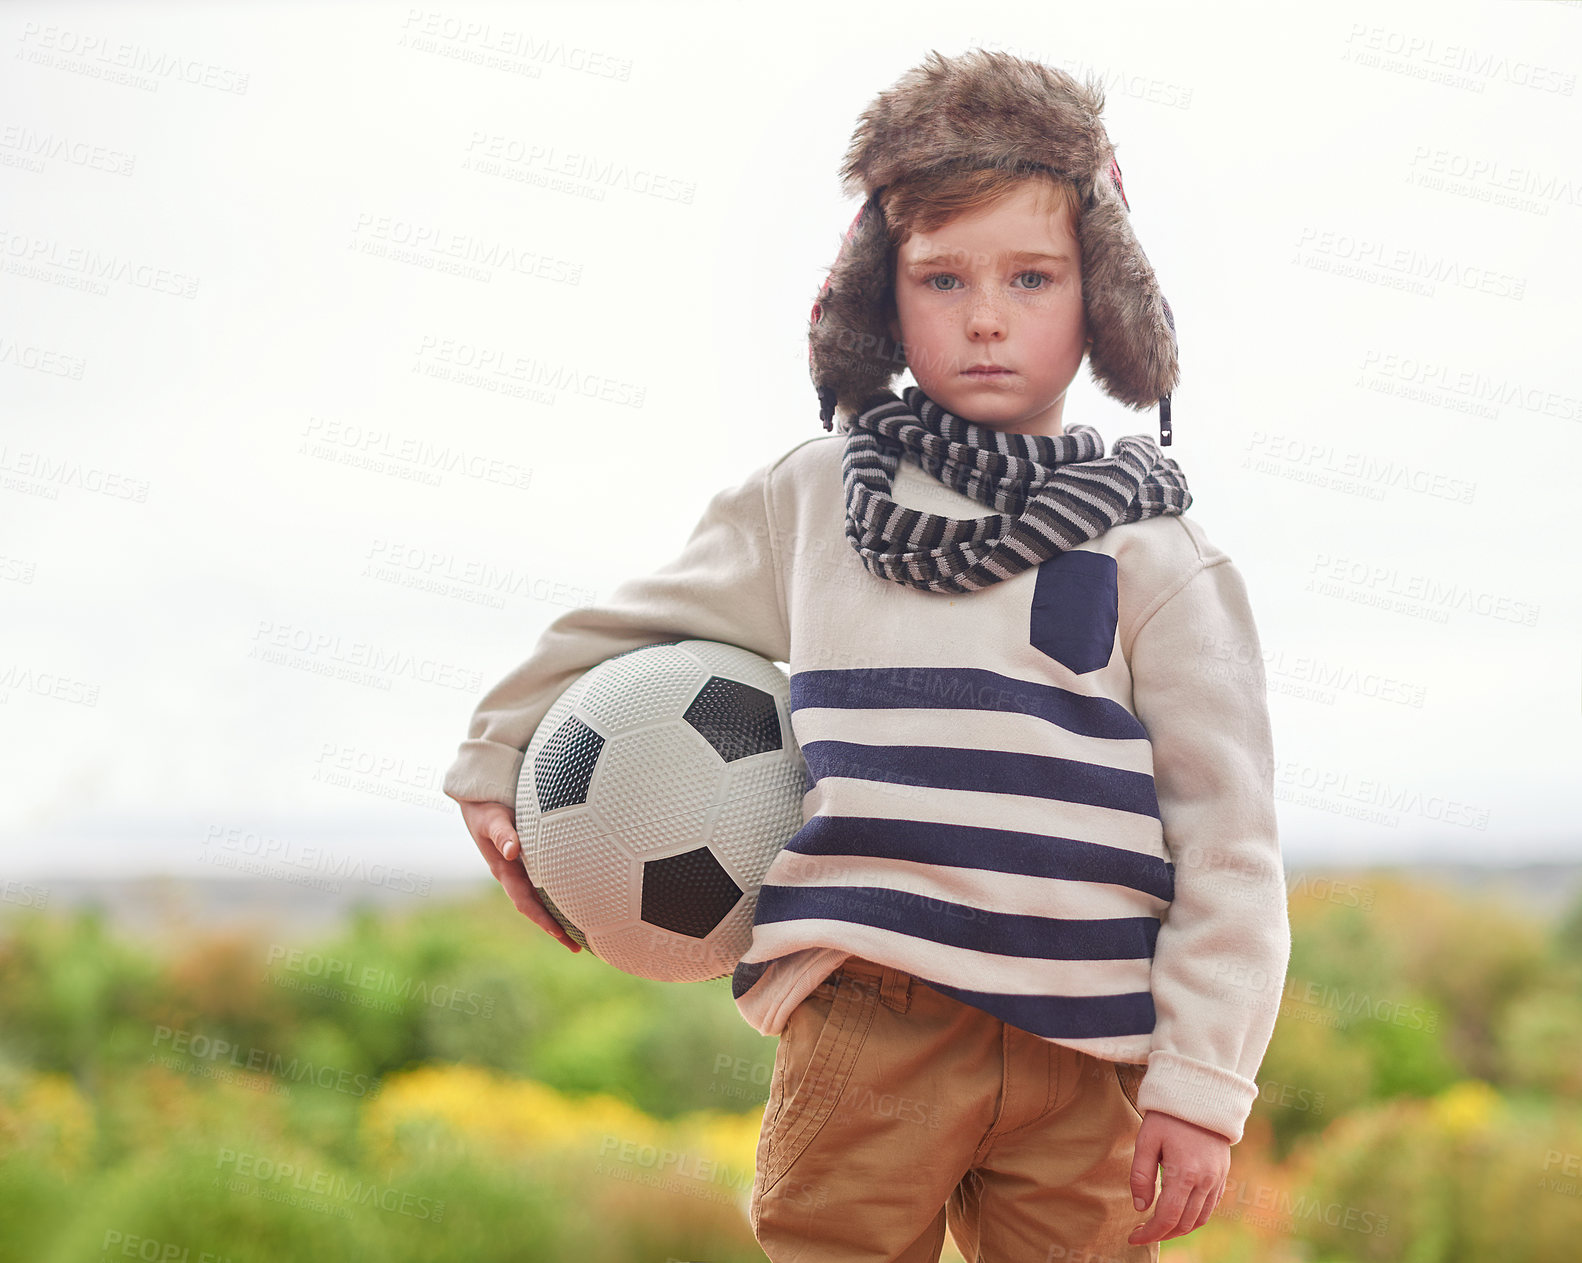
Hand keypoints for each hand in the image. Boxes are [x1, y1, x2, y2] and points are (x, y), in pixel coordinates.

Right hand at [457, 798, 581, 951]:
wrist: (479, 800)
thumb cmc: (486, 809)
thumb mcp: (492, 819)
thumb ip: (503, 833)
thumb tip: (512, 851)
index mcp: (505, 871)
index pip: (525, 902)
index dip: (541, 919)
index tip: (559, 934)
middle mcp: (516, 875)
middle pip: (537, 908)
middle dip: (555, 928)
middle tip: (578, 947)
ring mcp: (523, 870)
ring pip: (544, 898)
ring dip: (561, 915)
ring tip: (586, 931)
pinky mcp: (532, 860)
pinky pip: (549, 881)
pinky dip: (563, 893)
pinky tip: (581, 897)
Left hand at [1127, 1109, 1230, 1244]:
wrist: (1200, 1095)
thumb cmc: (1168, 1116)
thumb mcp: (1146, 1140)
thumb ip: (1141, 1176)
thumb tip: (1140, 1207)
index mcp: (1185, 1174)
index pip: (1167, 1218)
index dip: (1150, 1233)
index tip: (1133, 1237)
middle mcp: (1205, 1181)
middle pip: (1184, 1223)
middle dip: (1161, 1233)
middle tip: (1141, 1231)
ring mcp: (1217, 1179)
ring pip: (1199, 1219)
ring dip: (1178, 1228)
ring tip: (1157, 1225)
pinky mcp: (1223, 1175)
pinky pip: (1210, 1207)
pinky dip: (1194, 1217)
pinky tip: (1178, 1213)